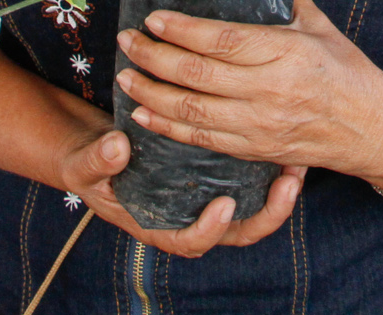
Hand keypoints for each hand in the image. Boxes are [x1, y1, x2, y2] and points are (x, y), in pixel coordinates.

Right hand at [53, 123, 304, 258]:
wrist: (98, 150)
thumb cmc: (91, 165)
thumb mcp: (85, 165)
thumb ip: (98, 160)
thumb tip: (117, 147)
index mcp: (160, 226)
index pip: (191, 241)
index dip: (209, 230)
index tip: (223, 206)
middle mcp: (190, 217)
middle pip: (238, 230)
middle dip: (269, 213)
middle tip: (288, 185)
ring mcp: (208, 197)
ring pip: (253, 207)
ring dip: (279, 190)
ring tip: (298, 163)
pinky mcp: (219, 174)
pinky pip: (251, 180)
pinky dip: (270, 165)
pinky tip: (286, 141)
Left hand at [116, 0, 382, 190]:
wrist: (371, 128)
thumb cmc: (346, 71)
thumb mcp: (321, 25)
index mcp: (288, 53)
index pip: (223, 40)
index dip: (182, 30)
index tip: (153, 17)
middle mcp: (271, 91)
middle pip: (198, 75)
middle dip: (153, 57)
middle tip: (126, 41)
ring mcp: (261, 125)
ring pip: (192, 112)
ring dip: (151, 93)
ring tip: (125, 76)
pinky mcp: (256, 151)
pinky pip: (202, 140)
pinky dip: (167, 128)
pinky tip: (143, 113)